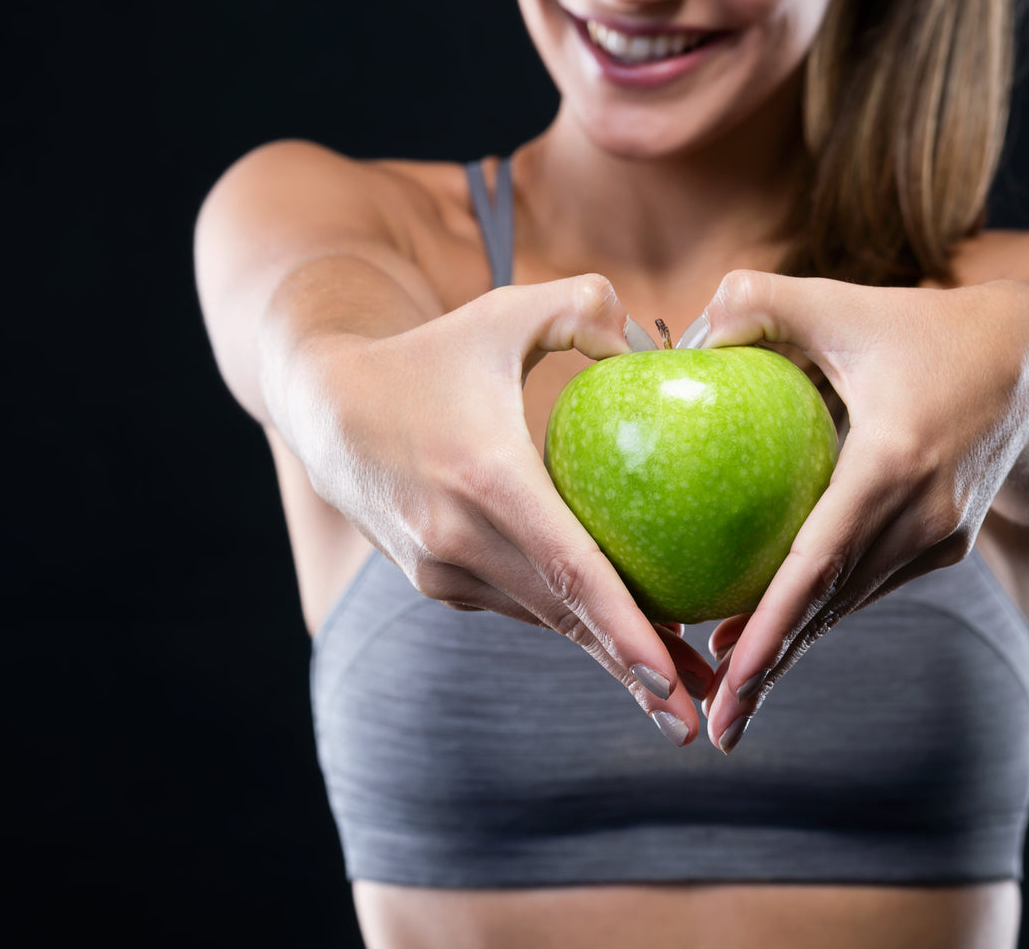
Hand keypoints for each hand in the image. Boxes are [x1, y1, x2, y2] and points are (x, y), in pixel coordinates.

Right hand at [296, 274, 714, 745]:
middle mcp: (458, 540)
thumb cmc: (432, 354)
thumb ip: (586, 308)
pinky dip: (570, 624)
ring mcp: (442, 570)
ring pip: (544, 620)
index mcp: (485, 479)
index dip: (624, 629)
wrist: (326, 407)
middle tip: (702, 720)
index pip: (570, 570)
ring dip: (608, 660)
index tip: (674, 675)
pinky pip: (519, 605)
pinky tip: (622, 641)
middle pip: (565, 619)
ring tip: (679, 694)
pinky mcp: (436, 583)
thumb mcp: (506, 312)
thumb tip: (660, 343)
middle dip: (636, 674)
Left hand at [690, 270, 1028, 752]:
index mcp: (895, 459)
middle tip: (717, 728)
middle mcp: (925, 513)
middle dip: (773, 672)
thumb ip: (758, 301)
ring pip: (851, 605)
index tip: (728, 674)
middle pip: (833, 607)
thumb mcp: (843, 301)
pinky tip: (773, 631)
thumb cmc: (926, 327)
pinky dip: (823, 612)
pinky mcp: (946, 543)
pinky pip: (871, 585)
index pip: (821, 560)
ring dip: (794, 651)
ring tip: (733, 696)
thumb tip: (680, 335)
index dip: (773, 625)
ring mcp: (941, 536)